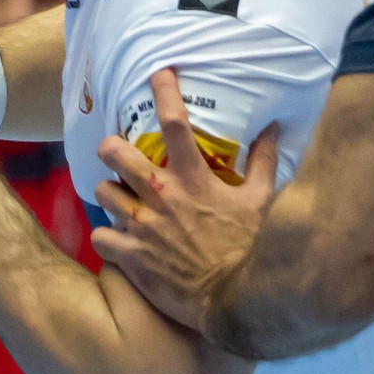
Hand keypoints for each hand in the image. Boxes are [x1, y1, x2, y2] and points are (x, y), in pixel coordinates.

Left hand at [92, 69, 279, 334]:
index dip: (165, 92)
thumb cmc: (249, 250)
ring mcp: (143, 227)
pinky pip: (100, 238)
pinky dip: (105, 237)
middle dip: (110, 147)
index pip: (176, 124)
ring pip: (103, 192)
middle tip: (116, 153)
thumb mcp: (262, 202)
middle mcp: (163, 197)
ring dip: (109, 193)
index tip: (159, 73)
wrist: (234, 300)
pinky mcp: (132, 257)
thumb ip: (264, 163)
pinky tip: (115, 239)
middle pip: (116, 153)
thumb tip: (273, 130)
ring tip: (119, 198)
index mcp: (194, 179)